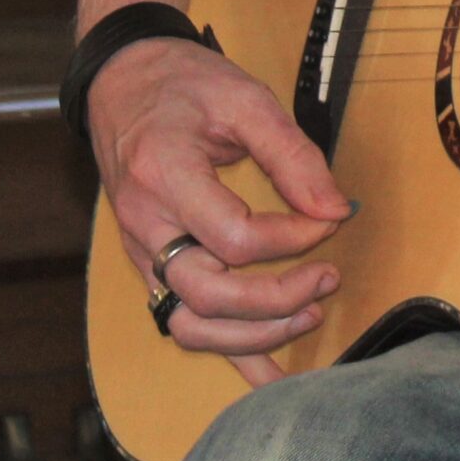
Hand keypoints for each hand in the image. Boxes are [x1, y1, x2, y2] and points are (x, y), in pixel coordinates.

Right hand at [88, 36, 353, 385]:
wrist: (123, 82)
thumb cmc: (183, 85)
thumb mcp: (245, 99)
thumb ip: (293, 154)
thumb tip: (336, 209)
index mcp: (165, 176)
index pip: (233, 237)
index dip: (291, 240)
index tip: (328, 222)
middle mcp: (145, 225)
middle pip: (208, 294)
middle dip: (277, 298)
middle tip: (328, 277)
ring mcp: (141, 252)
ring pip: (189, 324)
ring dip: (253, 333)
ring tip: (309, 314)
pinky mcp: (151, 265)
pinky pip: (183, 323)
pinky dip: (227, 355)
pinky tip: (268, 379)